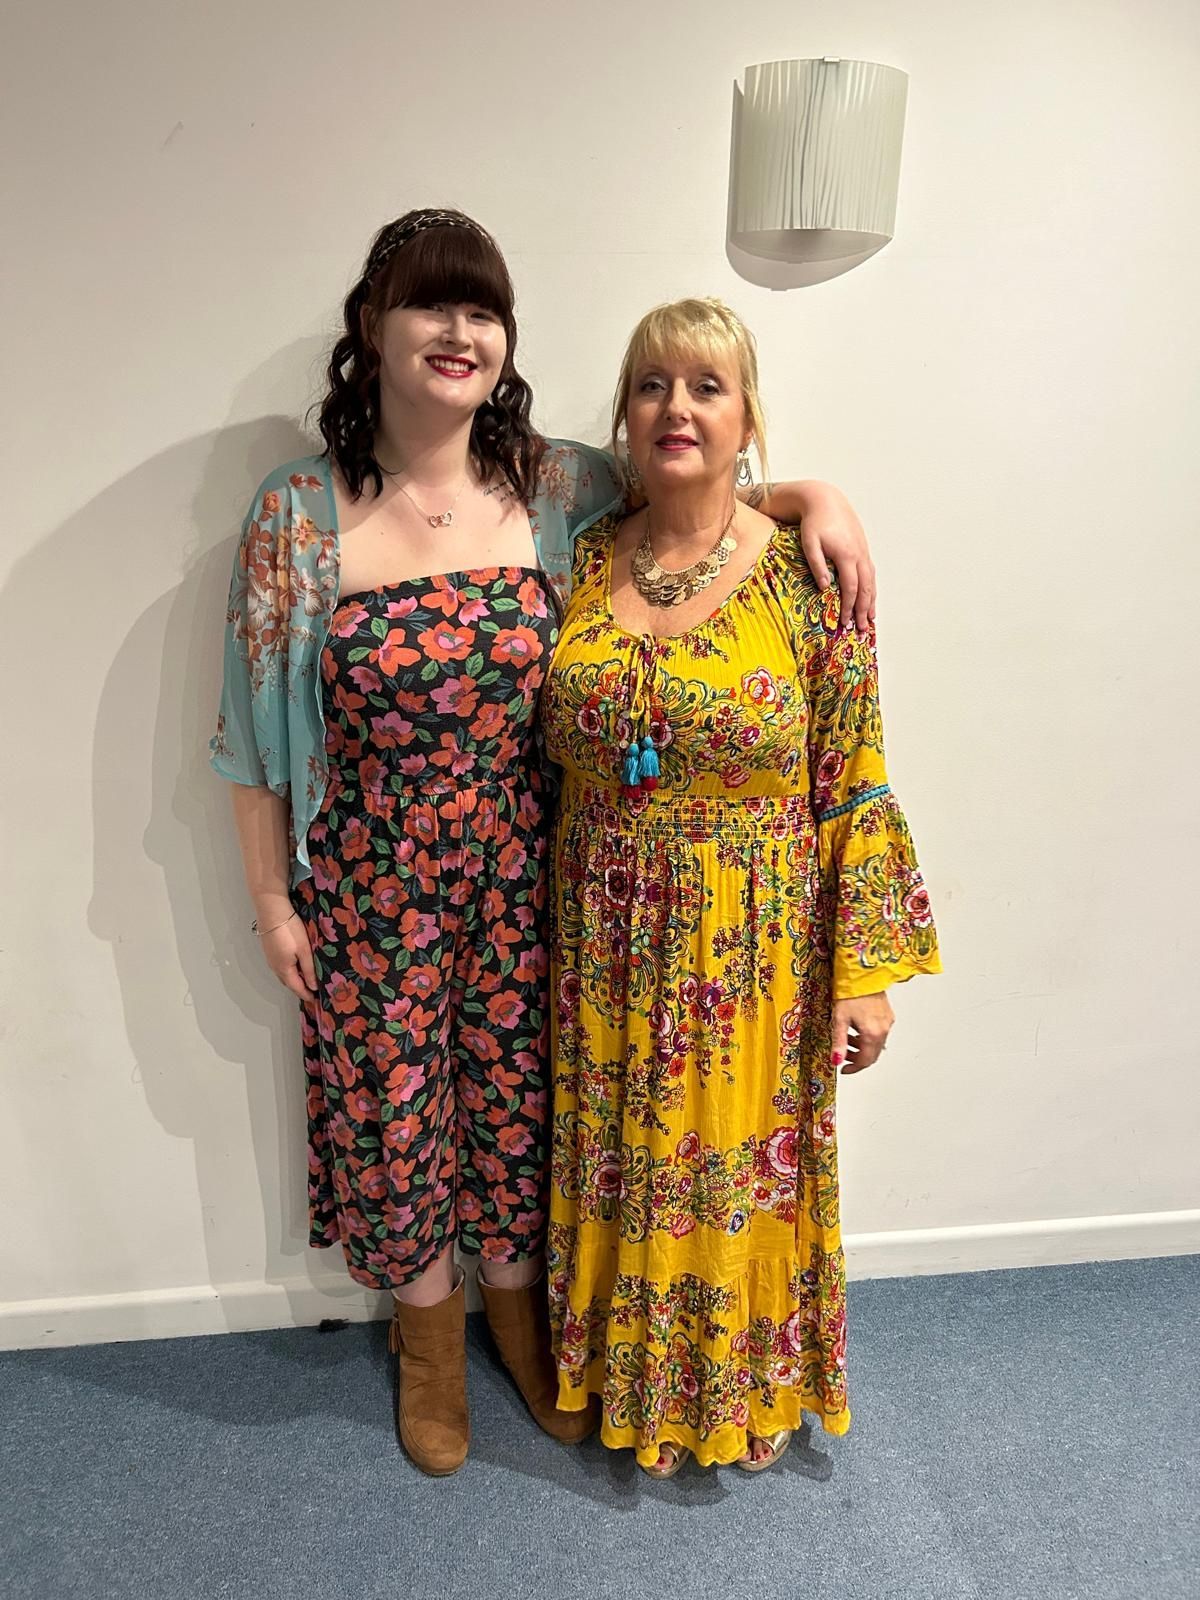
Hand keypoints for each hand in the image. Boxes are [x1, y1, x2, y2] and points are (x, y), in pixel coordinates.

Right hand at [259, 911, 316, 1002]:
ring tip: (306, 980)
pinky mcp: (269, 950)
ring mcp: (270, 958)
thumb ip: (309, 970)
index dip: (307, 995)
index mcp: (284, 969)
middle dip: (300, 989)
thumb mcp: (304, 950)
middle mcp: (275, 967)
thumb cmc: (290, 930)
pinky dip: (289, 971)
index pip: (297, 988)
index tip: (316, 1001)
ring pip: (283, 975)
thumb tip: (313, 987)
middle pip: (289, 983)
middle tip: (312, 992)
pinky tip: (296, 965)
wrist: (272, 911)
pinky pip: (280, 966)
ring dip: (294, 980)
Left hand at [798, 483, 876, 631]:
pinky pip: (870, 573)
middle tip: (862, 629)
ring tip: (870, 619)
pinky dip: (871, 588)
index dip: (849, 607)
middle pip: (865, 588)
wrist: (825, 500)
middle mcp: (859, 554)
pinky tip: (870, 597)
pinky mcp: (862, 548)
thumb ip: (817, 565)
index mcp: (846, 555)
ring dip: (871, 602)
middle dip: (864, 610)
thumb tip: (825, 588)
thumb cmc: (814, 522)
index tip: (846, 622)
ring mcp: (863, 551)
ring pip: (872, 581)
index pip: (851, 588)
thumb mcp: (809, 543)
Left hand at [831, 991, 893, 1074]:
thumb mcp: (840, 1019)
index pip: (865, 1060)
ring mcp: (887, 1021)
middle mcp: (884, 1029)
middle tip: (845, 1056)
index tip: (844, 1069)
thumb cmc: (850, 992)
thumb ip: (839, 1042)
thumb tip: (836, 1060)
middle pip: (873, 1054)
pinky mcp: (888, 1014)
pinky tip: (858, 1029)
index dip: (854, 1068)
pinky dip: (869, 1037)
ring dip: (863, 1047)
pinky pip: (880, 1033)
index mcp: (872, 1033)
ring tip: (848, 1040)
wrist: (862, 973)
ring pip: (877, 1044)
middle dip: (858, 1058)